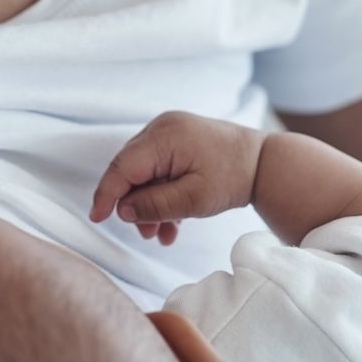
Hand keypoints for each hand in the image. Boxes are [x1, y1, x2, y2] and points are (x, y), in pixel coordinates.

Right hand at [89, 110, 268, 245]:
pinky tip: (172, 222)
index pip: (123, 167)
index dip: (107, 194)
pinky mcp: (176, 140)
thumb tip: (122, 210)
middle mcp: (161, 128)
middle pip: (130, 170)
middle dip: (135, 205)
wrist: (264, 162)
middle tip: (147, 233)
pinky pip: (157, 168)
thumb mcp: (194, 200)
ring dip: (149, 204)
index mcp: (164, 136)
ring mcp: (169, 131)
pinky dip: (161, 193)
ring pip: (143, 173)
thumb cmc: (233, 177)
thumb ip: (155, 205)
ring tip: (162, 234)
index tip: (97, 218)